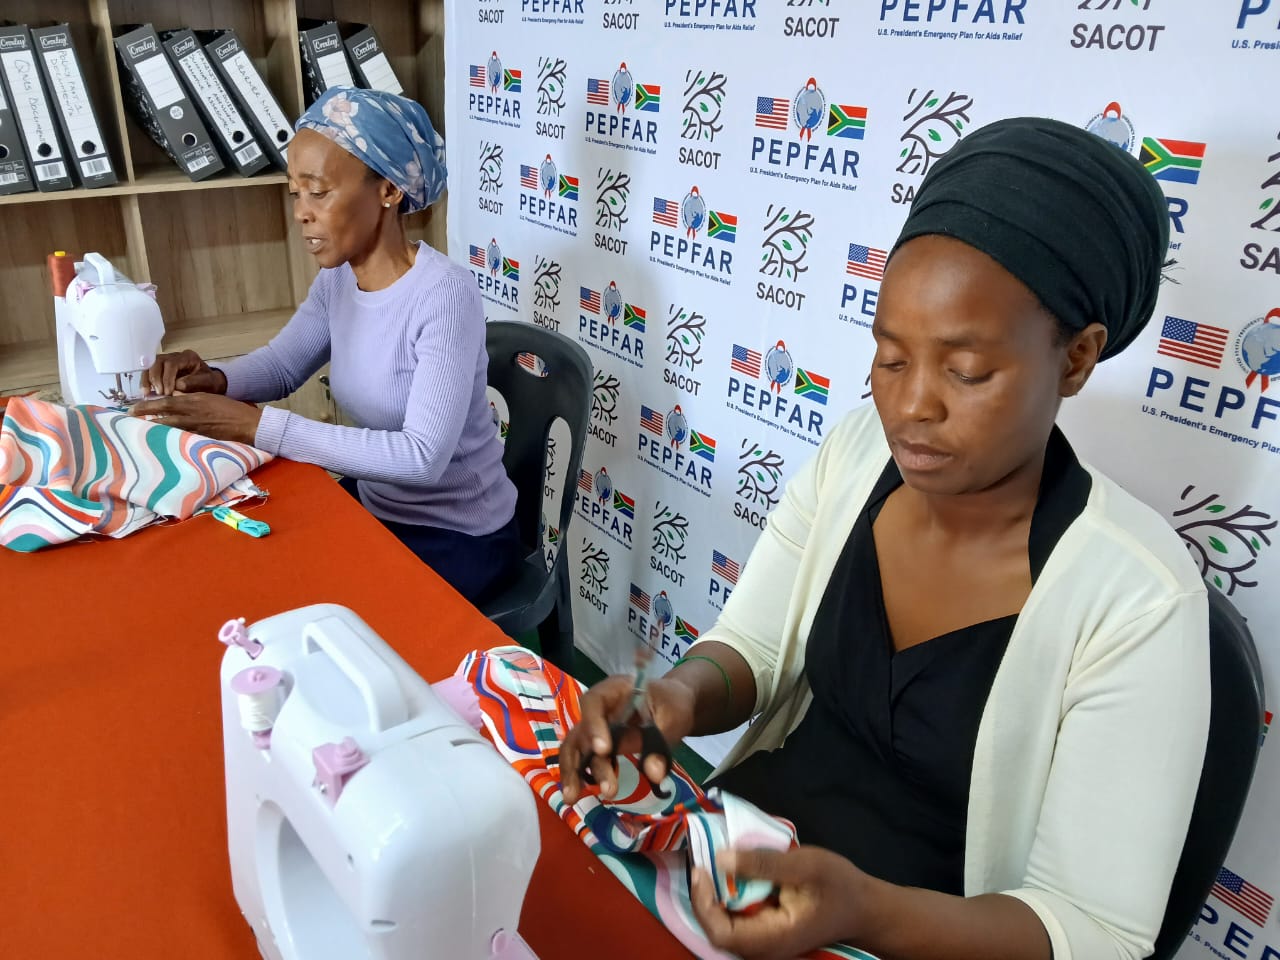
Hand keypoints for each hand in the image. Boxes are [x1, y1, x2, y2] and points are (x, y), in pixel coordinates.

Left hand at [130, 393, 262, 445]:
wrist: (247, 423)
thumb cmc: (230, 408)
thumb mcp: (208, 397)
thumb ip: (190, 398)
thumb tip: (173, 397)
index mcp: (193, 400)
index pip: (164, 401)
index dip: (147, 405)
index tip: (132, 408)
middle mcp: (191, 413)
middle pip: (162, 415)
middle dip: (145, 418)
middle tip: (128, 420)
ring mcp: (195, 427)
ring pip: (169, 427)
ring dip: (153, 429)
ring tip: (139, 432)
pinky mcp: (200, 438)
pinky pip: (180, 437)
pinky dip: (169, 438)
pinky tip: (160, 441)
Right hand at [141, 350, 226, 395]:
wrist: (211, 383)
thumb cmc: (210, 382)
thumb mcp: (208, 382)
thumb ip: (194, 383)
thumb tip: (177, 385)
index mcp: (188, 357)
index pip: (172, 363)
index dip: (167, 377)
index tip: (167, 392)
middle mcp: (175, 356)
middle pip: (158, 362)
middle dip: (155, 378)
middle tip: (158, 393)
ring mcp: (166, 362)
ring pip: (150, 366)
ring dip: (147, 380)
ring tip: (147, 394)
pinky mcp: (160, 369)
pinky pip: (148, 373)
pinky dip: (146, 382)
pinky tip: (146, 393)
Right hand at [559, 674, 695, 804]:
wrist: (673, 704)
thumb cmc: (672, 704)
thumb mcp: (672, 720)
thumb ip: (660, 744)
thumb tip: (654, 774)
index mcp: (615, 690)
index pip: (594, 702)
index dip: (594, 725)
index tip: (603, 750)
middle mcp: (598, 708)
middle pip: (581, 730)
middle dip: (585, 761)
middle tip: (607, 789)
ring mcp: (595, 726)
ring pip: (576, 747)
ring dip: (572, 772)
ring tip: (571, 799)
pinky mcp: (597, 744)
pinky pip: (583, 757)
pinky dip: (578, 775)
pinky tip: (576, 794)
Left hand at [690, 846, 864, 959]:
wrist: (863, 907)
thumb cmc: (839, 887)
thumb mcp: (807, 866)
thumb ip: (764, 864)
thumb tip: (720, 859)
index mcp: (773, 939)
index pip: (721, 933)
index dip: (703, 903)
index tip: (702, 868)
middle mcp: (763, 948)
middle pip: (717, 928)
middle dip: (705, 894)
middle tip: (702, 856)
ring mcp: (763, 941)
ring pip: (723, 921)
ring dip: (714, 892)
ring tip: (711, 858)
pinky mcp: (764, 930)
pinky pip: (736, 915)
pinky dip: (727, 892)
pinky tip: (730, 868)